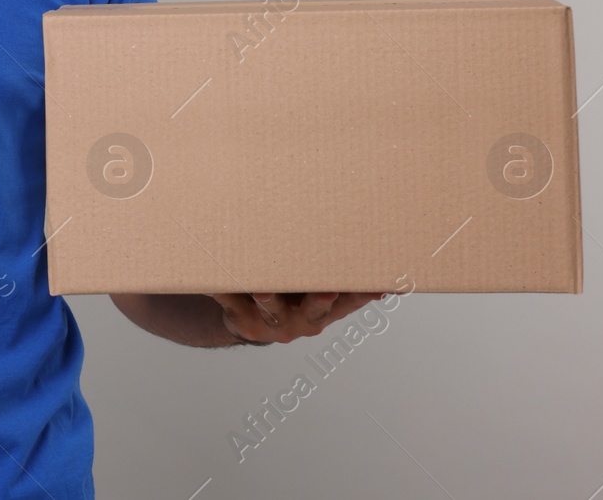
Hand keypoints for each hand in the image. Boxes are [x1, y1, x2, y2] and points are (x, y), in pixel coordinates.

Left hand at [209, 291, 385, 344]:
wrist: (246, 320)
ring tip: (263, 288)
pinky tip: (215, 279)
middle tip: (325, 289)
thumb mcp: (317, 293)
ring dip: (270, 299)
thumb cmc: (291, 296)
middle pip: (315, 309)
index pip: (350, 302)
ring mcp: (271, 323)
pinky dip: (223, 290)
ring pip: (272, 309)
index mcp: (324, 311)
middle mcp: (302, 321)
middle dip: (320, 299)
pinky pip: (231, 302)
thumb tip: (387, 281)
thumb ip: (344, 286)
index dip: (363, 295)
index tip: (377, 285)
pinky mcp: (241, 319)